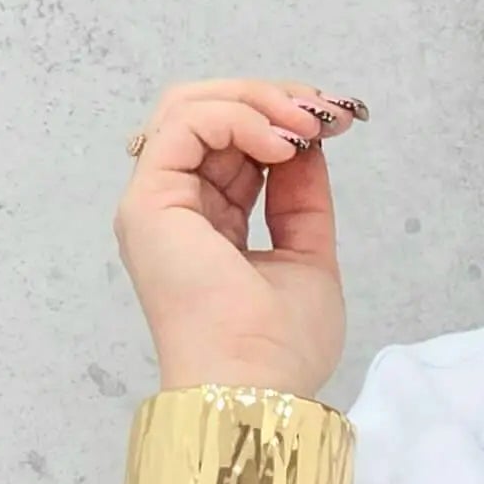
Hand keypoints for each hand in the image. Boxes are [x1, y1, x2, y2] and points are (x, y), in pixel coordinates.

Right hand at [113, 74, 366, 398]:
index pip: (232, 144)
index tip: (335, 121)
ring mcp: (154, 204)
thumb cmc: (280, 346)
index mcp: (206, 225)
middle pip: (205, 113)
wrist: (257, 384)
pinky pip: (185, 124)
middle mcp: (173, 208)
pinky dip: (238, 119)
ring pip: (189, 107)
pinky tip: (281, 146)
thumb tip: (307, 143)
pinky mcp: (147, 202)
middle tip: (324, 111)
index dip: (281, 119)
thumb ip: (302, 197)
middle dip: (270, 99)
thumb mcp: (309, 254)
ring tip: (304, 127)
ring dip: (256, 102)